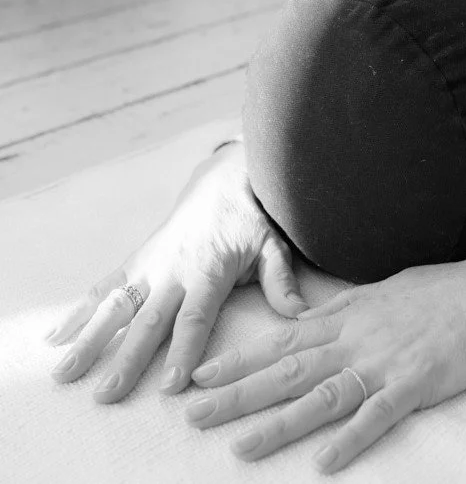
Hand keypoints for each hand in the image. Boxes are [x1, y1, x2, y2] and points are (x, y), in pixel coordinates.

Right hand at [45, 141, 309, 401]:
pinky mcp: (136, 260)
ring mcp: (150, 264)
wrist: (224, 177)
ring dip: (91, 340)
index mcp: (210, 270)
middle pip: (148, 320)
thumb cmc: (253, 217)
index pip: (195, 316)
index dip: (183, 349)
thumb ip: (281, 281)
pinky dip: (80, 311)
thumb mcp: (274, 245)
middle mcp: (174, 269)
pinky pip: (104, 287)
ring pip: (115, 306)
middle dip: (128, 358)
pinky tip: (57, 336)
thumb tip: (302, 315)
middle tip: (109, 393)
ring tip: (67, 372)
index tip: (171, 383)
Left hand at [183, 238, 465, 474]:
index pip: (284, 338)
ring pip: (323, 395)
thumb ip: (346, 308)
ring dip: (280, 423)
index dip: (241, 358)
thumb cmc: (443, 289)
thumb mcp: (385, 289)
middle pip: (290, 369)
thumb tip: (313, 317)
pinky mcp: (417, 383)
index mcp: (350, 314)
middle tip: (194, 415)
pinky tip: (324, 464)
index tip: (203, 374)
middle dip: (239, 394)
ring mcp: (386, 361)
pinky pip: (378, 415)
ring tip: (241, 448)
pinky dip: (351, 440)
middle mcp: (358, 337)